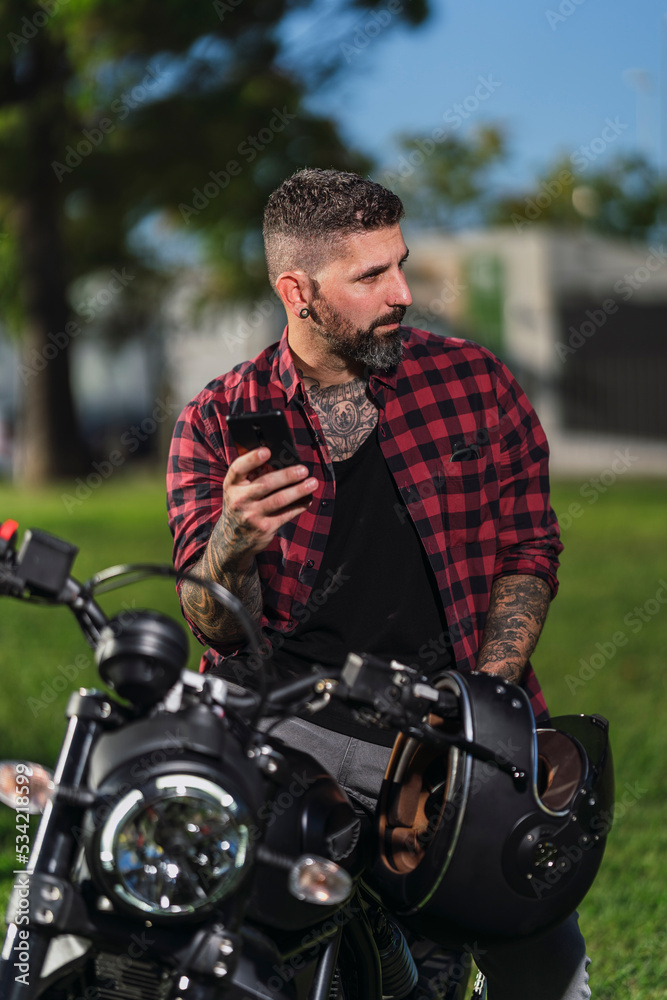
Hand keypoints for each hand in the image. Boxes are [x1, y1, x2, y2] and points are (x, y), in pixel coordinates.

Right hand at [221, 447, 316, 568]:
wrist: (233, 540)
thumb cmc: (241, 506)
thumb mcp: (238, 490)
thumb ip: (252, 476)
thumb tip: (282, 460)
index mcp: (232, 485)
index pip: (238, 468)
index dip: (252, 459)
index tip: (267, 451)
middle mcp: (239, 500)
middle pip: (265, 484)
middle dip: (287, 476)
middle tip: (303, 470)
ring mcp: (252, 515)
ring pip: (279, 500)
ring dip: (299, 490)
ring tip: (313, 483)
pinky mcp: (264, 528)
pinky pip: (286, 514)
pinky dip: (299, 506)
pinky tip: (308, 499)